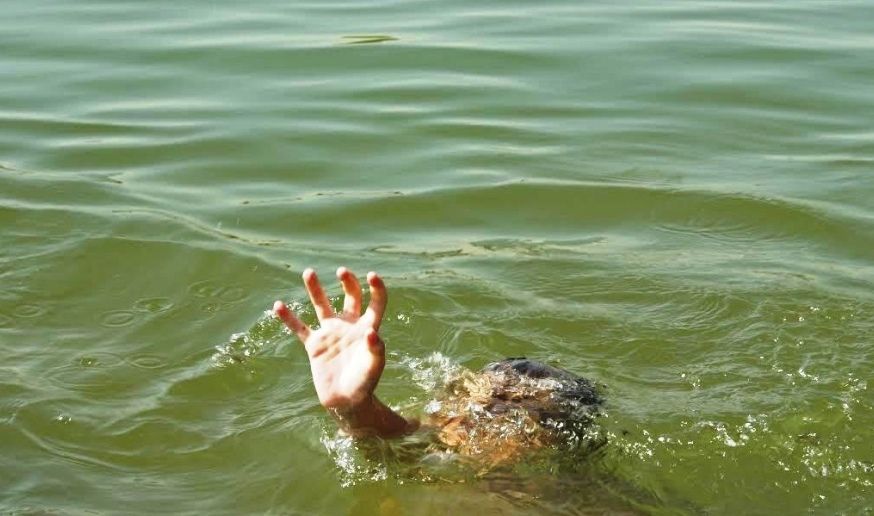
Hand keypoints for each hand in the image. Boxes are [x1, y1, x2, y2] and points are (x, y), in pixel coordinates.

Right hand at [273, 267, 387, 410]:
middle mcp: (349, 326)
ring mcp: (330, 334)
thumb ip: (376, 350)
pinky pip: (299, 328)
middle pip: (350, 297)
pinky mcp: (314, 345)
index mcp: (367, 328)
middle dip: (348, 282)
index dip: (376, 288)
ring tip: (308, 272)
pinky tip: (278, 305)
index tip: (371, 275)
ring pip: (322, 306)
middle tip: (342, 271)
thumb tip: (372, 332)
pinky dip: (289, 318)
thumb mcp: (374, 367)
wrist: (346, 402)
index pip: (375, 303)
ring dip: (315, 289)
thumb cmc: (365, 384)